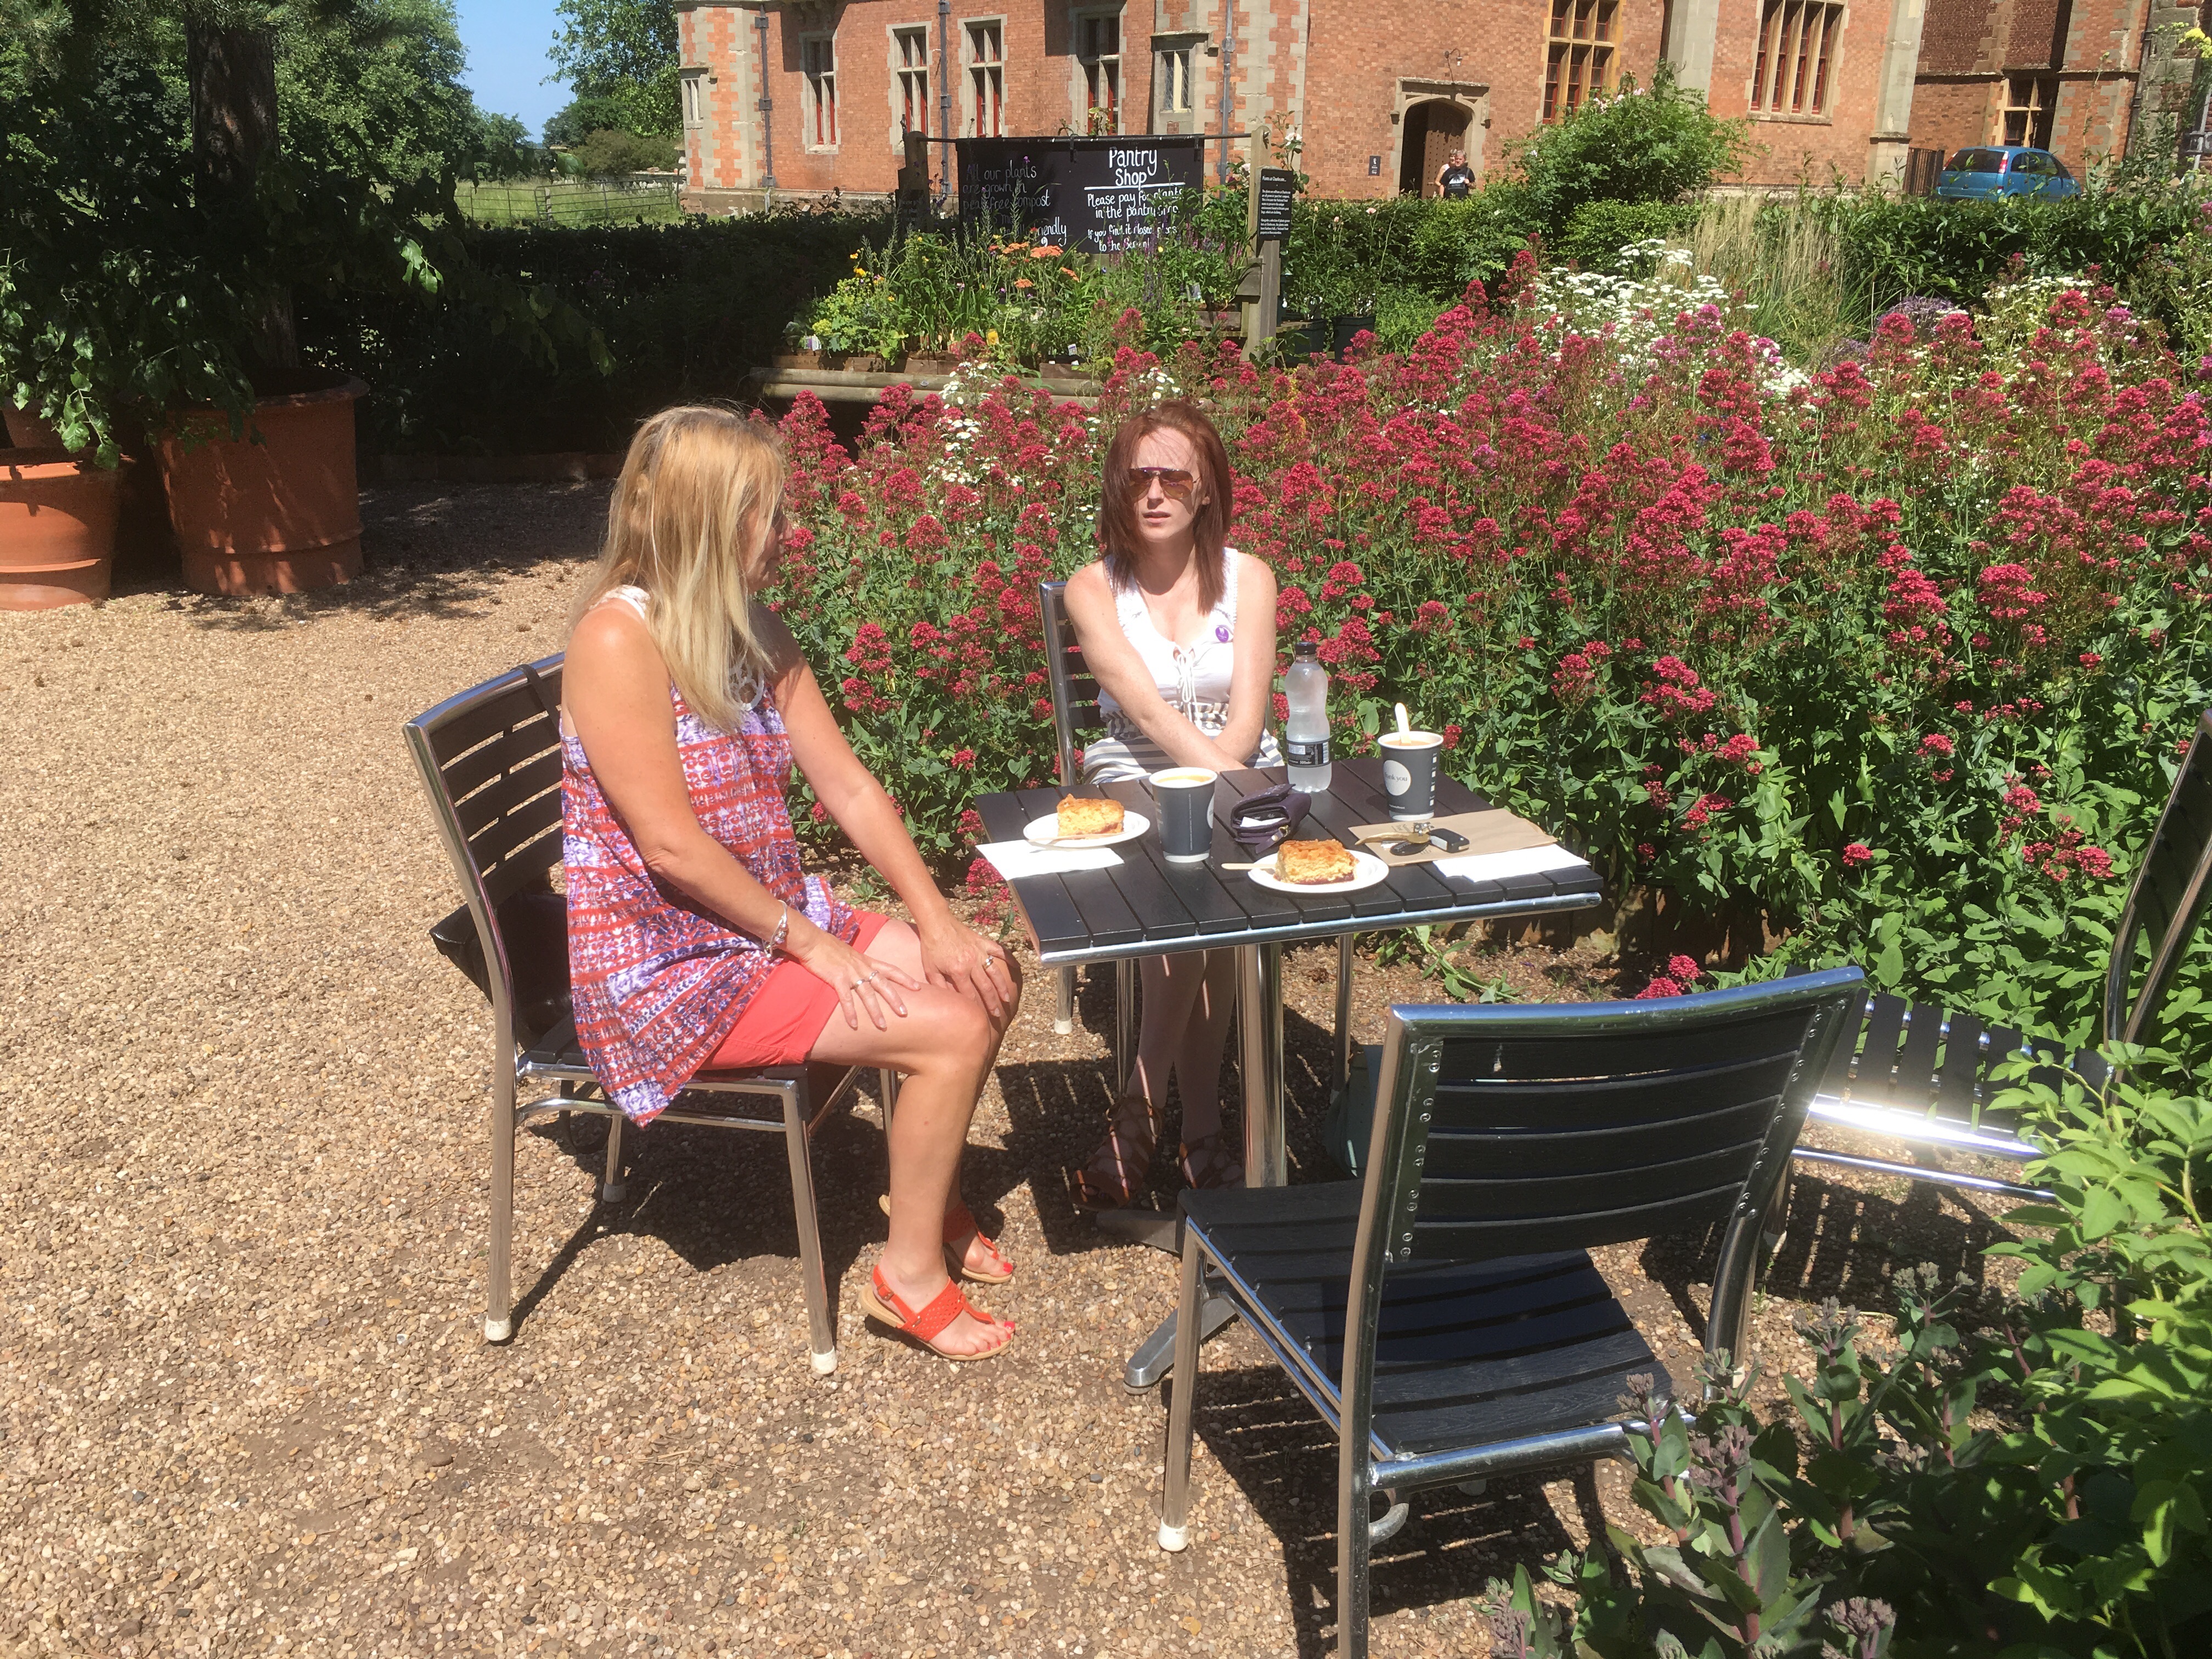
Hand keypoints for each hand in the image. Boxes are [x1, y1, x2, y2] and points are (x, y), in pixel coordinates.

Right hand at [791, 928, 921, 1030]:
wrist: (813, 941)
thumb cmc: (829, 947)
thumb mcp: (850, 954)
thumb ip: (859, 964)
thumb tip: (865, 972)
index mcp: (866, 961)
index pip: (891, 969)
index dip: (905, 978)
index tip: (918, 987)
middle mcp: (862, 967)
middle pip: (883, 984)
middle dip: (895, 999)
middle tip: (905, 1013)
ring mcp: (850, 972)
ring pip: (867, 994)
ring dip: (875, 1011)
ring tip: (882, 1026)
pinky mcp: (837, 978)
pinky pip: (846, 998)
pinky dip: (851, 1012)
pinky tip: (854, 1024)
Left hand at [917, 915, 1014, 1018]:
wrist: (936, 923)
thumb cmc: (931, 947)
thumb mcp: (930, 969)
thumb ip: (939, 986)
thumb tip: (947, 1001)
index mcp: (958, 971)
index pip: (969, 994)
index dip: (976, 1007)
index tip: (981, 1017)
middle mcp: (972, 963)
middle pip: (985, 987)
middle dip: (992, 1003)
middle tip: (998, 1015)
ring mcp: (979, 952)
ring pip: (995, 973)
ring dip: (1002, 987)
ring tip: (1007, 999)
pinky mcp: (982, 942)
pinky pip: (999, 951)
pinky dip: (1009, 959)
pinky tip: (1017, 967)